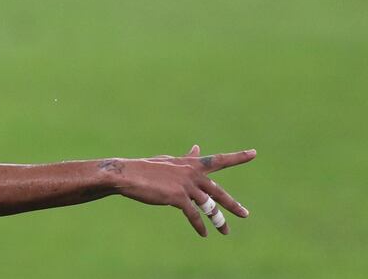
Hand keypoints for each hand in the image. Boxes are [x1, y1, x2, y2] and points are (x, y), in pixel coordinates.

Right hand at [112, 145, 255, 235]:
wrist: (128, 175)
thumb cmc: (146, 168)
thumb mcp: (169, 161)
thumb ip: (186, 158)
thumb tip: (197, 148)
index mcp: (190, 164)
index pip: (217, 160)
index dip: (237, 157)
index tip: (254, 153)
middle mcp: (191, 173)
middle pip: (218, 191)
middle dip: (233, 205)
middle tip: (246, 214)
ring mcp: (185, 185)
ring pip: (209, 206)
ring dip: (218, 221)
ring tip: (226, 232)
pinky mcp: (177, 197)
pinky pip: (194, 215)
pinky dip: (200, 225)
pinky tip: (204, 233)